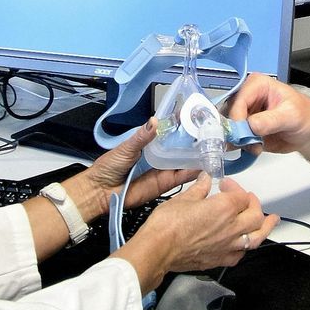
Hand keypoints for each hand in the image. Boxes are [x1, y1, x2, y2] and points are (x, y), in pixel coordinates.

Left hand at [82, 118, 197, 208]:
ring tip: (209, 149)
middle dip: (193, 142)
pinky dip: (191, 173)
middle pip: (180, 148)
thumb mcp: (126, 148)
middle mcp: (158, 157)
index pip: (169, 133)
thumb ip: (142, 137)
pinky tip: (200, 166)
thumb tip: (154, 122)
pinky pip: (180, 178)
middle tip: (207, 134)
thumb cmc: (108, 167)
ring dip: (195, 157)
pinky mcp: (164, 185)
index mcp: (149, 144)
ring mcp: (162, 171)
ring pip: (184, 162)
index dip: (181, 127)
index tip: (193, 118)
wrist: (100, 191)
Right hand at [116, 174, 278, 289]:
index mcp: (225, 207)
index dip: (235, 188)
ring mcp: (229, 246)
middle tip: (248, 200)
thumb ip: (199, 188)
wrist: (158, 250)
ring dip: (265, 227)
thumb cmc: (167, 224)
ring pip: (257, 237)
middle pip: (255, 215)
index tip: (225, 185)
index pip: (241, 195)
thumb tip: (205, 179)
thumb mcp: (183, 198)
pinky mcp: (221, 260)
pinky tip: (245, 243)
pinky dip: (246, 246)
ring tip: (272, 221)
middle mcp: (232, 227)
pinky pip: (241, 253)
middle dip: (253, 204)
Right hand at [227, 73, 309, 153]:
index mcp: (257, 85)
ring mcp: (245, 114)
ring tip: (256, 147)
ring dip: (239, 141)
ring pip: (230, 128)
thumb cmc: (304, 114)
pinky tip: (254, 149)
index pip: (239, 101)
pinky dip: (241, 146)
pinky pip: (235, 138)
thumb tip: (251, 126)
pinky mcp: (245, 129)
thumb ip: (271, 120)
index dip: (238, 119)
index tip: (243, 135)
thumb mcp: (291, 115)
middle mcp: (247, 97)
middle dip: (237, 131)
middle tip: (249, 143)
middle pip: (229, 114)